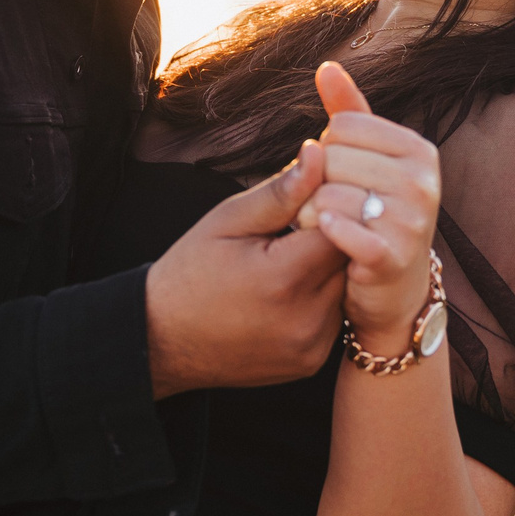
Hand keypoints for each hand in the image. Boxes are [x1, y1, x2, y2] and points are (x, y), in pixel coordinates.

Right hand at [144, 142, 347, 396]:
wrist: (163, 341)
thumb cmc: (191, 271)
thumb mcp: (228, 220)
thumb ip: (281, 192)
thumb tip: (320, 153)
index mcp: (284, 278)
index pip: (343, 226)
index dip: (332, 207)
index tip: (310, 201)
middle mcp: (305, 319)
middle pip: (351, 260)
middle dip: (334, 237)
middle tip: (298, 230)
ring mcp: (310, 346)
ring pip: (346, 290)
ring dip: (330, 270)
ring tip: (291, 260)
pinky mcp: (310, 362)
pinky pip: (334, 318)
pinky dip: (321, 300)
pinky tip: (288, 292)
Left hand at [294, 62, 439, 349]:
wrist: (395, 288)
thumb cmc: (375, 212)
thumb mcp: (368, 159)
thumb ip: (348, 111)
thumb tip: (326, 66)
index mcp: (418, 150)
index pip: (341, 128)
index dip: (327, 153)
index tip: (342, 178)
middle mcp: (423, 180)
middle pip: (332, 160)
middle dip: (318, 184)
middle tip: (331, 207)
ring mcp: (412, 219)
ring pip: (328, 195)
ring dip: (313, 214)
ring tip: (327, 227)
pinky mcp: (393, 256)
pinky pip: (340, 229)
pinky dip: (327, 232)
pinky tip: (329, 236)